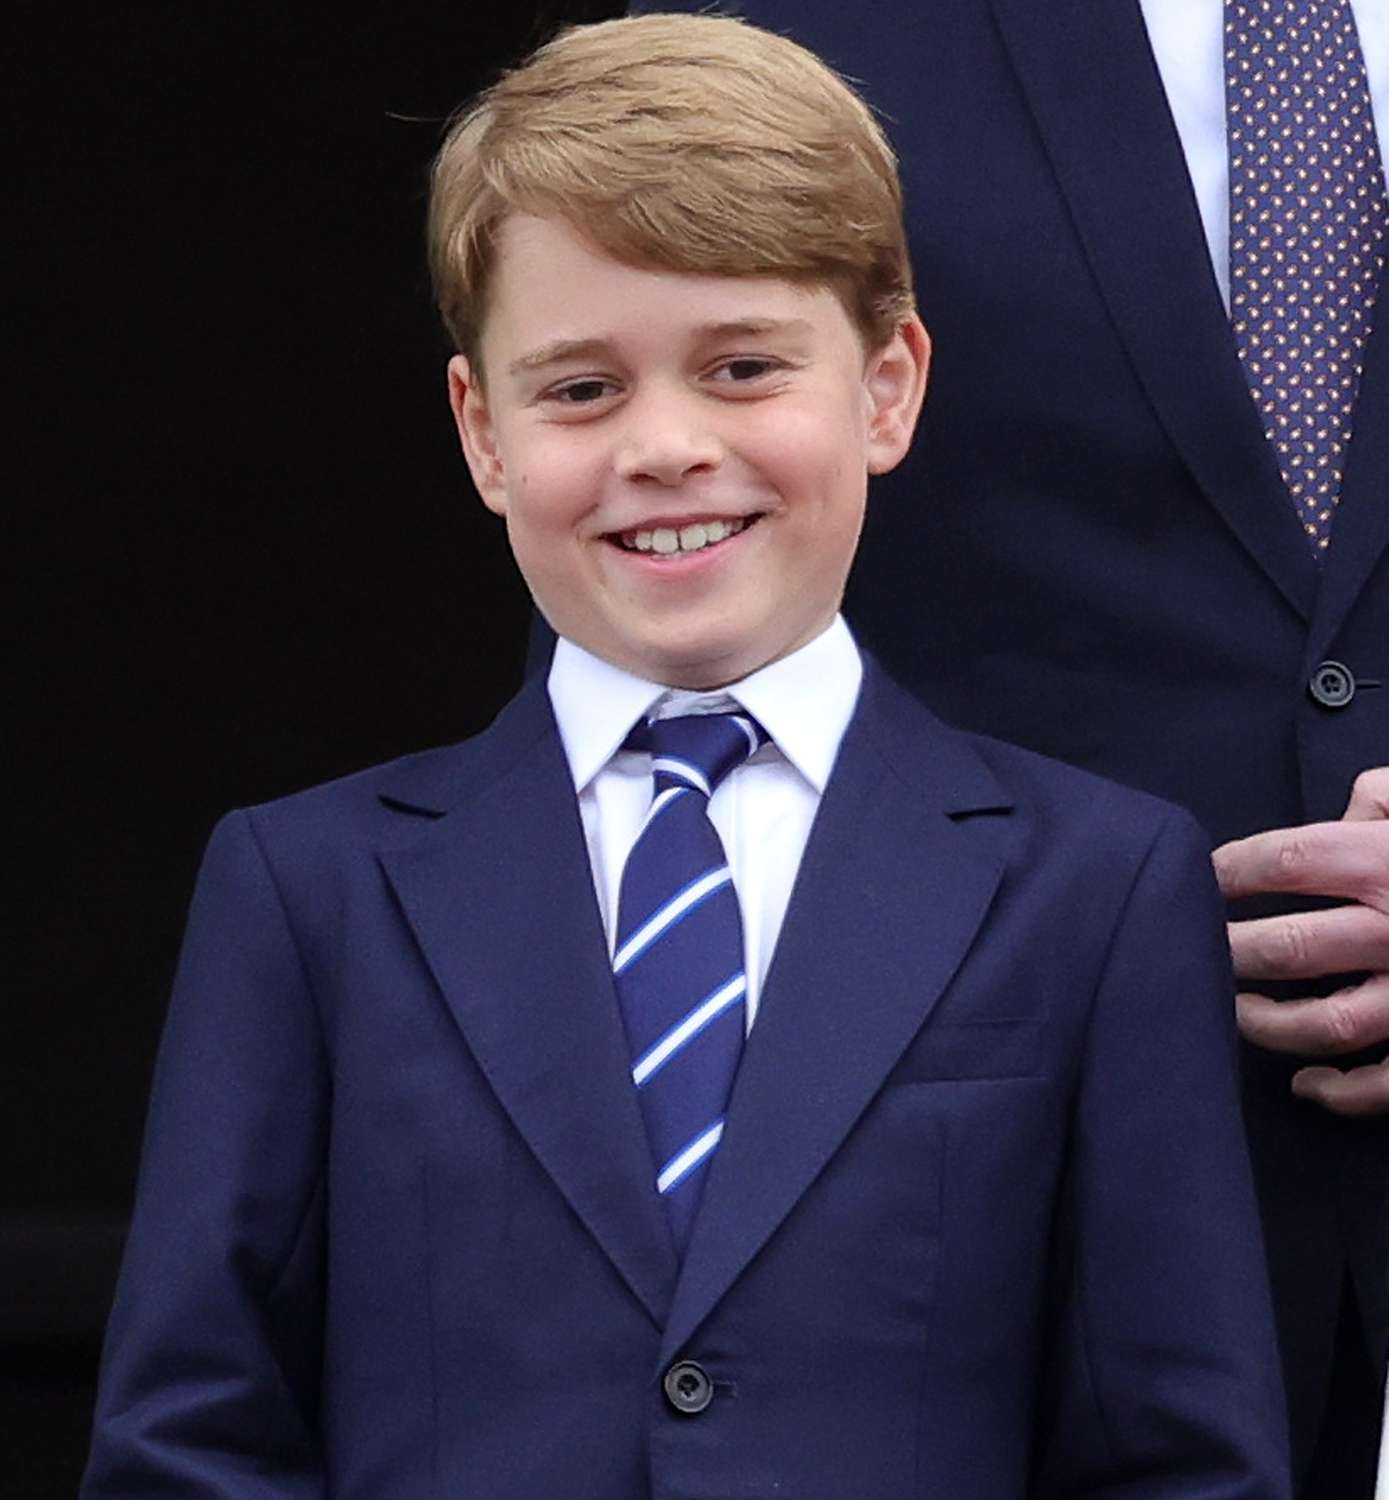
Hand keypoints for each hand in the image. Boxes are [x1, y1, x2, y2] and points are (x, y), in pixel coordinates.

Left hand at [1212, 769, 1388, 1116]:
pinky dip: (1338, 1091)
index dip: (1227, 870)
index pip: (1284, 860)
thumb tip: (1345, 809)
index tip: (1201, 879)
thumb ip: (1387, 798)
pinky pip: (1385, 1082)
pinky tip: (1304, 1082)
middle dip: (1229, 950)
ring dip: (1265, 1022)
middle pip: (1286, 945)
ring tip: (1234, 1008)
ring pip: (1325, 1022)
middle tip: (1196, 950)